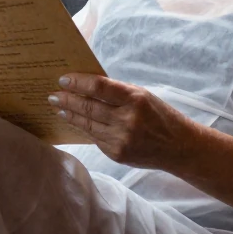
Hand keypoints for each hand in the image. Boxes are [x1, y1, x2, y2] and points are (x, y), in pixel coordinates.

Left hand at [50, 73, 199, 168]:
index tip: (64, 79)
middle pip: (89, 107)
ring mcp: (121, 139)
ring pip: (88, 125)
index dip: (79, 82)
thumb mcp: (143, 96)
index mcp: (135, 99)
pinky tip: (75, 122)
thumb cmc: (160, 116)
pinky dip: (84, 129)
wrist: (179, 148)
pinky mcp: (117, 154)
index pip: (99, 87)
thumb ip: (118, 92)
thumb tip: (87, 85)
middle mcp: (127, 120)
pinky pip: (95, 138)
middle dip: (67, 100)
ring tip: (59, 108)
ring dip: (70, 115)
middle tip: (53, 95)